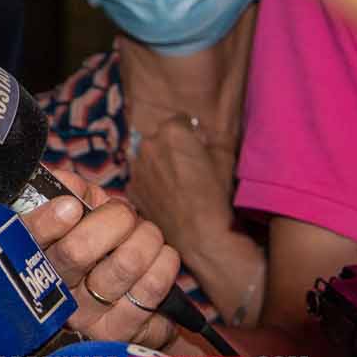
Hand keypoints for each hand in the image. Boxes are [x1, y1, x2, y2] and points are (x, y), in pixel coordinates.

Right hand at [22, 181, 179, 346]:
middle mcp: (54, 290)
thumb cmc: (97, 248)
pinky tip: (162, 258)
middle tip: (126, 215)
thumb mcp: (78, 215)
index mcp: (36, 256)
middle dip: (115, 219)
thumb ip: (71, 191)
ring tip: (148, 236)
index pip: (28, 240)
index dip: (47, 223)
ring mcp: (86, 316)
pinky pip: (152, 287)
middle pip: (78, 250)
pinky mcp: (119, 332)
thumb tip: (67, 183)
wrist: (125, 307)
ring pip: (124, 263)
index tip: (71, 208)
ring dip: (146, 237)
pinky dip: (165, 262)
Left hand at [124, 114, 233, 258]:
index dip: (192, 134)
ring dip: (159, 165)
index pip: (181, 121)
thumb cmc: (217, 195)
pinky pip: (141, 179)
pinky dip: (151, 184)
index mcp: (172, 131)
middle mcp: (148, 145)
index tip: (199, 147)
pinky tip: (167, 197)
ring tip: (178, 185)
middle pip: (161, 139)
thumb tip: (201, 133)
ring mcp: (136, 168)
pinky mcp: (131, 189)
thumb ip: (212, 137)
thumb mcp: (225, 158)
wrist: (200, 236)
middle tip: (189, 168)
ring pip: (148, 158)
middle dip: (173, 148)